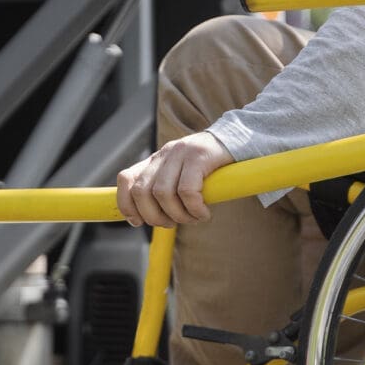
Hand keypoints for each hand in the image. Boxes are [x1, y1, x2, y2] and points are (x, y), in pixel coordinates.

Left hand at [116, 132, 234, 226]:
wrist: (238, 140)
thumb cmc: (211, 167)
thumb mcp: (182, 175)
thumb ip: (165, 190)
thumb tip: (147, 219)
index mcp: (156, 160)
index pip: (126, 179)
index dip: (126, 204)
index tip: (138, 221)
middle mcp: (164, 154)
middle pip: (142, 192)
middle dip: (154, 216)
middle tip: (172, 224)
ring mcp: (180, 153)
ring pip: (163, 193)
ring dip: (177, 215)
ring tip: (193, 219)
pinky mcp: (199, 156)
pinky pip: (187, 190)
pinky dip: (194, 209)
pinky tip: (204, 213)